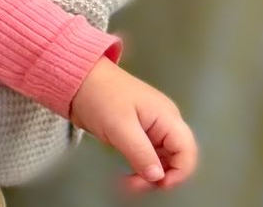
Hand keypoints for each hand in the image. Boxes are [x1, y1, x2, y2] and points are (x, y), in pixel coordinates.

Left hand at [69, 57, 196, 189]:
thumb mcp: (120, 126)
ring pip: (162, 160)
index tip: (157, 184)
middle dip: (161, 176)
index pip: (187, 152)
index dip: (178, 173)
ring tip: (129, 183)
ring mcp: (151, 128)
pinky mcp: (136, 133)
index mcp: (167, 117)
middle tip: (137, 185)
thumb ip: (141, 153)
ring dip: (149, 175)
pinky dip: (141, 167)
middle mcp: (164, 123)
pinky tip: (129, 175)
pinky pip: (148, 156)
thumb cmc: (98, 92)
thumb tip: (157, 177)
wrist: (75, 77)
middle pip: (176, 159)